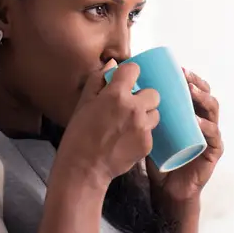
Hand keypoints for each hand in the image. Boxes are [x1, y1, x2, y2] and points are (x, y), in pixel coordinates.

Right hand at [56, 60, 161, 190]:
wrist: (84, 168)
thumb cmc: (78, 135)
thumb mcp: (83, 103)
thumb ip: (98, 80)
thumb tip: (112, 64)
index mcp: (116, 94)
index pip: (134, 69)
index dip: (129, 75)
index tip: (124, 82)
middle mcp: (134, 108)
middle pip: (153, 93)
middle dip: (143, 98)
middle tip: (129, 107)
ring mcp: (143, 127)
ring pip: (155, 113)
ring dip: (145, 116)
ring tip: (129, 125)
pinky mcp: (148, 144)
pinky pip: (151, 132)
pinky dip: (142, 134)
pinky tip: (127, 140)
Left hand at [147, 69, 222, 205]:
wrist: (166, 188)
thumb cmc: (156, 157)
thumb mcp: (146, 129)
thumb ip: (138, 109)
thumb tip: (121, 85)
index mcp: (187, 113)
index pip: (193, 89)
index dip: (188, 77)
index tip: (177, 68)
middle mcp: (202, 120)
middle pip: (205, 95)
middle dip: (197, 83)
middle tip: (185, 77)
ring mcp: (209, 135)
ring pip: (213, 111)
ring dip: (203, 99)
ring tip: (191, 93)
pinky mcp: (212, 152)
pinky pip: (214, 137)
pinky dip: (207, 127)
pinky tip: (197, 122)